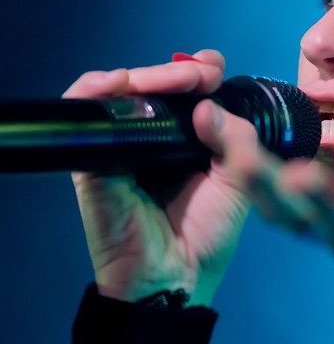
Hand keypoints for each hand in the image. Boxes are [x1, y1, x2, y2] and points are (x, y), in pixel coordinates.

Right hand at [65, 50, 270, 304]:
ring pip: (121, 91)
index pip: (182, 92)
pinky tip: (124, 83)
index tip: (213, 68)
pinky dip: (98, 89)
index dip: (196, 72)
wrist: (177, 275)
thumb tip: (207, 104)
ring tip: (179, 79)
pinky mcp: (92, 159)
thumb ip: (235, 136)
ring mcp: (119, 147)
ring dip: (149, 75)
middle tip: (202, 73)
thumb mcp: (237, 177)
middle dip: (178, 71)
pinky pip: (86, 114)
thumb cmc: (209, 231)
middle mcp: (150, 138)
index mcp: (184, 140)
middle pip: (152, 85)